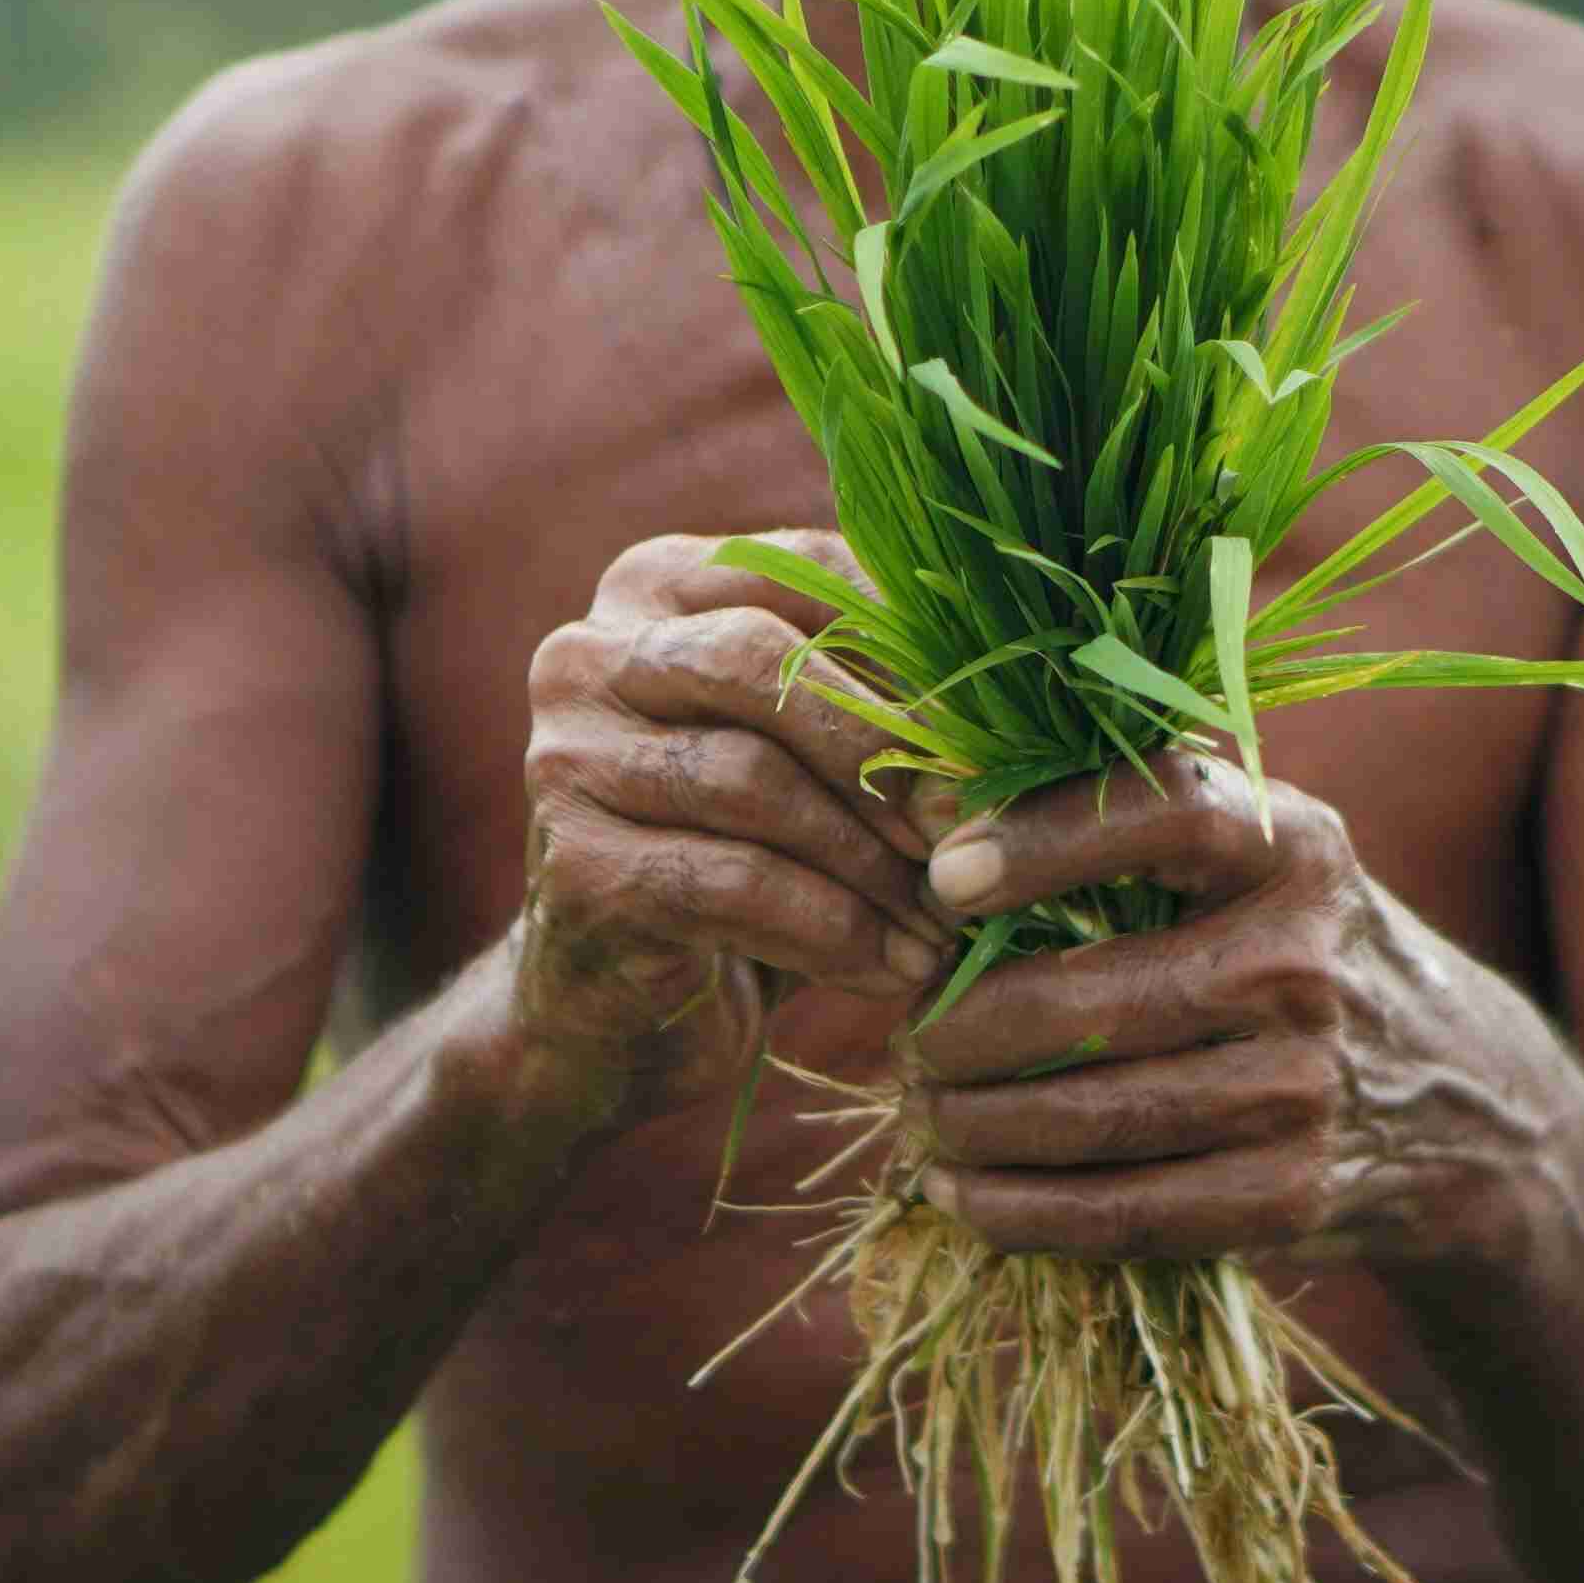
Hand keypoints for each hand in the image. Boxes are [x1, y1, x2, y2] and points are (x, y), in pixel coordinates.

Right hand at [504, 532, 954, 1104]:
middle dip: (884, 748)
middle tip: (969, 827)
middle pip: (758, 661)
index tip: (997, 731)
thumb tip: (1017, 700)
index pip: (803, 572)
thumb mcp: (810, 758)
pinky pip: (731, 881)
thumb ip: (877, 696)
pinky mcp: (574, 865)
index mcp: (657, 586)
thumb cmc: (747, 856)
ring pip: (752, 780)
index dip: (910, 647)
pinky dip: (833, 930)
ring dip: (872, 862)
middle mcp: (590, 652)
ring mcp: (565, 757)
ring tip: (945, 921)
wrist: (622, 1010)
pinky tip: (892, 969)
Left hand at [906, 754, 1572, 1268]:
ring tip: (923, 1110)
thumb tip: (926, 785)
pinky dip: (1019, 1209)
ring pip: (1092, 1115)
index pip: (1166, 812)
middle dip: (964, 1027)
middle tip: (909, 1037)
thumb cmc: (1291, 945)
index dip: (1043, 838)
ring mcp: (1304, 1090)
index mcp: (1296, 848)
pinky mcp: (1290, 1196)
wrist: (1457, 1097)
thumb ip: (1121, 814)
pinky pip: (1122, 1212)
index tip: (942, 874)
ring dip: (974, 1124)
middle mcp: (1307, 963)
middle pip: (1091, 998)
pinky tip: (961, 1191)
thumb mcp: (1256, 855)